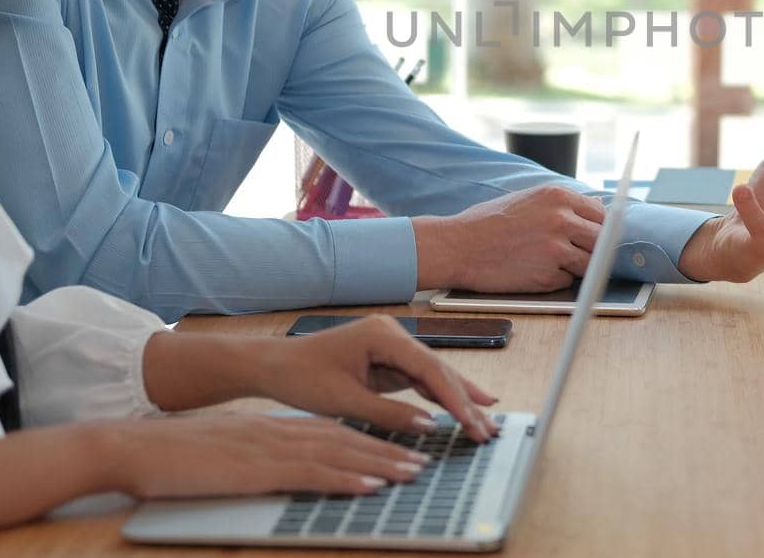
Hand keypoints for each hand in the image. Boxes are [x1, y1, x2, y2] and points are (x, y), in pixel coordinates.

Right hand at [103, 413, 439, 497]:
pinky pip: (312, 472)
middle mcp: (277, 432)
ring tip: (413, 470)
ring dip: (380, 461)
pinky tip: (371, 483)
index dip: (368, 439)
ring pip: (338, 451)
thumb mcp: (223, 453)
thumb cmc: (170, 456)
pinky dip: (346, 477)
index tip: (398, 447)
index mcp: (270, 428)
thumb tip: (279, 470)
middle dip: (387, 448)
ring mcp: (269, 448)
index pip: (330, 431)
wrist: (132, 447)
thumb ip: (254, 458)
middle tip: (423, 458)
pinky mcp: (257, 469)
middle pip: (344, 437)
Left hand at [256, 314, 498, 440]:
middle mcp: (393, 334)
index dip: (455, 398)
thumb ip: (389, 413)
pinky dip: (439, 397)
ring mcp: (392, 346)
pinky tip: (463, 409)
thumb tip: (430, 425)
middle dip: (465, 400)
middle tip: (490, 428)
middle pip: (438, 369)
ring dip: (458, 400)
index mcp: (383, 336)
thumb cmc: (302, 378)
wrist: (274, 366)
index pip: (430, 369)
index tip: (473, 422)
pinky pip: (419, 380)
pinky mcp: (388, 360)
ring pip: (434, 375)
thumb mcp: (345, 401)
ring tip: (486, 423)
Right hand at [414, 184, 602, 292]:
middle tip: (578, 253)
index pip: (600, 213)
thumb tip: (597, 209)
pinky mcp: (548, 275)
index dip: (599, 227)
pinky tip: (534, 271)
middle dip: (593, 248)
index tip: (597, 236)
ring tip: (549, 261)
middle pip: (601, 239)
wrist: (457, 247)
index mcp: (557, 196)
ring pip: (589, 262)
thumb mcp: (526, 200)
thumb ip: (561, 205)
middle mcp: (561, 219)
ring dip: (577, 266)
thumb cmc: (487, 223)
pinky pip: (568, 280)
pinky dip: (557, 279)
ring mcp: (557, 248)